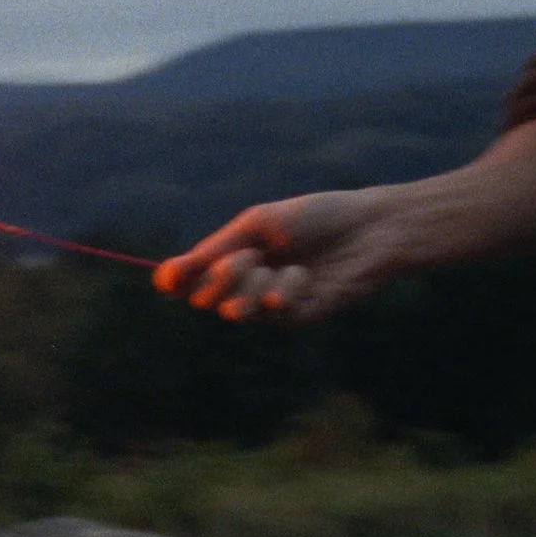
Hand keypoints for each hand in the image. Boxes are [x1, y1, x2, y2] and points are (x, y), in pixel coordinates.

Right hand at [153, 187, 413, 322]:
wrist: (370, 229)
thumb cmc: (316, 217)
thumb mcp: (257, 225)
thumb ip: (213, 251)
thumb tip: (165, 274)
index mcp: (233, 257)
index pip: (187, 281)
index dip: (174, 282)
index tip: (173, 276)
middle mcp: (246, 284)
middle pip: (202, 300)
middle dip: (220, 278)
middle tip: (249, 257)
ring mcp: (270, 305)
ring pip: (232, 312)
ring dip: (250, 287)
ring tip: (277, 267)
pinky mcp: (296, 319)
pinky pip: (272, 313)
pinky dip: (285, 290)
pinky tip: (306, 275)